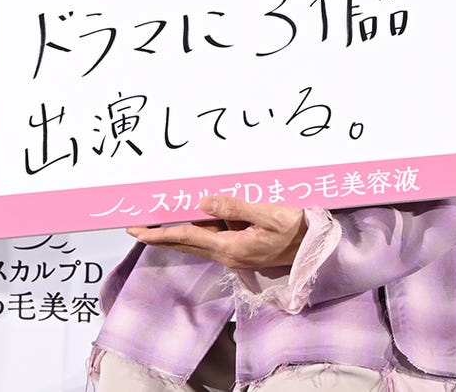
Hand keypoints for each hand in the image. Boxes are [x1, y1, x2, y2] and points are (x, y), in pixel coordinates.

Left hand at [126, 195, 306, 269]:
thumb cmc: (300, 228)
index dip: (160, 233)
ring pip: (200, 240)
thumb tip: (202, 202)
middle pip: (188, 242)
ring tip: (157, 219)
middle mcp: (229, 254)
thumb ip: (236, 207)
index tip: (137, 230)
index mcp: (232, 247)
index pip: (188, 237)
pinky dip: (199, 228)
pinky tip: (195, 217)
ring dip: (178, 231)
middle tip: (135, 226)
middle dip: (160, 234)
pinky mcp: (244, 249)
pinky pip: (215, 237)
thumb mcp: (270, 214)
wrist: (320, 249)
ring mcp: (236, 254)